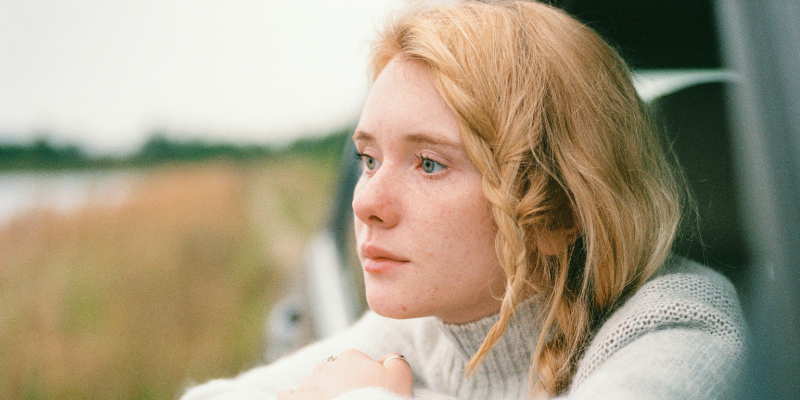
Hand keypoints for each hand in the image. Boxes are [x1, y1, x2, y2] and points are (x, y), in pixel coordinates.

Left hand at [277, 349, 412, 399]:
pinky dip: (295, 398)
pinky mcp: (293, 399)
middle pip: (334, 373)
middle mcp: (327, 366)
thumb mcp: (401, 378)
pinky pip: (289, 395)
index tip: (369, 393)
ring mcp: (308, 383)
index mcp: (351, 357)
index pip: (357, 362)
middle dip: (339, 385)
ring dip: (319, 393)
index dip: (364, 379)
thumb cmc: (381, 399)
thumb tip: (387, 358)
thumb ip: (395, 361)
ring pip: (313, 384)